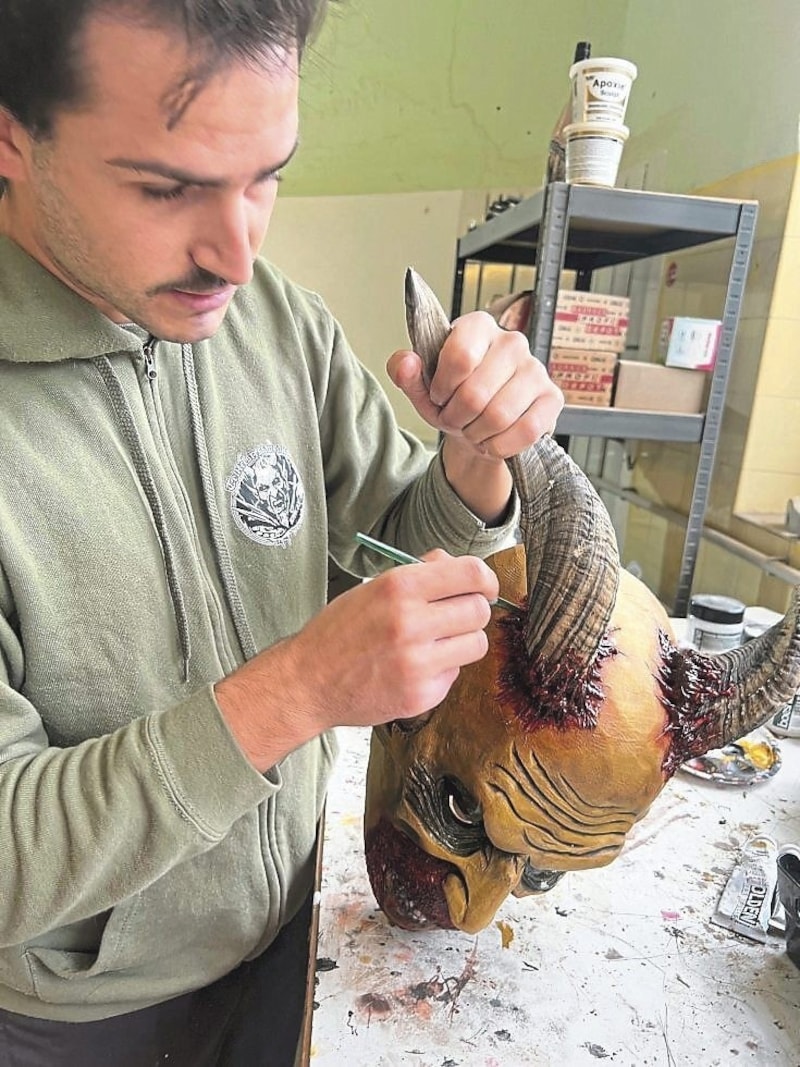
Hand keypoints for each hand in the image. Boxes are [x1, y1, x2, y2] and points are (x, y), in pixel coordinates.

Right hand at [215, 551, 498, 770]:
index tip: (484, 586)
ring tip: (437, 642)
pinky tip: (415, 667)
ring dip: (463, 640)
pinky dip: (443, 669)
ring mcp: (417, 663)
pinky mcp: (421, 695)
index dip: (486, 579)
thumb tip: (457, 565)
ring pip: (476, 644)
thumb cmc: (339, 631)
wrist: (307, 681)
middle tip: (456, 616)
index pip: (471, 573)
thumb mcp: (372, 588)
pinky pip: (455, 674)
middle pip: (479, 610)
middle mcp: (410, 623)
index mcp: (398, 587)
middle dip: (473, 610)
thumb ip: (418, 573)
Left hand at [387, 310, 563, 460]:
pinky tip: (494, 440)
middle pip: (476, 394)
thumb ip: (405, 372)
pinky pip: (526, 430)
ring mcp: (536, 368)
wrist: (481, 426)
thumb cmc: (454, 400)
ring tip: (474, 429)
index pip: (460, 356)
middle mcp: (511, 341)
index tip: (439, 395)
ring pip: (499, 416)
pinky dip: (501, 445)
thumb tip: (405, 362)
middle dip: (457, 418)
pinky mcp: (552, 397)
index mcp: (477, 327)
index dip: (443, 388)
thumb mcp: (423, 388)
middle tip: (455, 420)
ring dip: (477, 434)